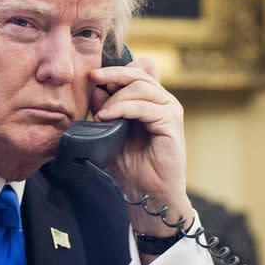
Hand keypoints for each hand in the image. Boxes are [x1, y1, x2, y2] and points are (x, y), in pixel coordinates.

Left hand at [89, 56, 192, 238]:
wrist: (148, 194)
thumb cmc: (131, 166)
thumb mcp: (111, 132)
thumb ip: (107, 109)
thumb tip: (96, 88)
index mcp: (151, 101)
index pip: (138, 71)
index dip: (117, 69)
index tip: (94, 76)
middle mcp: (164, 101)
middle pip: (138, 74)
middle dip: (112, 74)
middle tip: (93, 78)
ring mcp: (170, 110)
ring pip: (140, 87)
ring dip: (115, 98)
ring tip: (100, 114)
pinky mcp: (172, 123)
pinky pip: (144, 106)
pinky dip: (122, 108)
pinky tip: (105, 117)